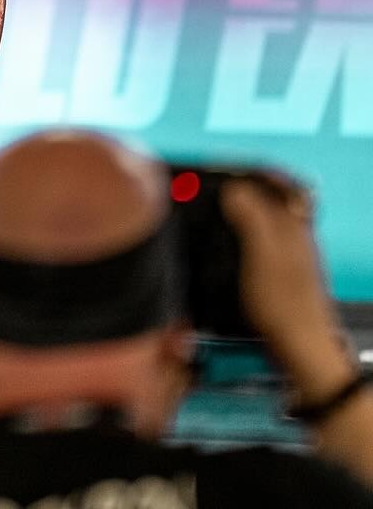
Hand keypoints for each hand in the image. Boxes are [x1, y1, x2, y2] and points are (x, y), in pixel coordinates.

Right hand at [222, 175, 347, 382]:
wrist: (299, 348)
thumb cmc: (287, 306)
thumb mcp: (261, 253)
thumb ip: (250, 215)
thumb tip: (234, 189)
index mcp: (293, 223)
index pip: (281, 181)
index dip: (254, 171)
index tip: (228, 169)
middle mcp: (294, 235)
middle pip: (272, 199)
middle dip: (244, 189)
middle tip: (218, 186)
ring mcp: (288, 255)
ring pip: (264, 221)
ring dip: (241, 212)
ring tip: (219, 210)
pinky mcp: (279, 273)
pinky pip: (259, 242)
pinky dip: (242, 236)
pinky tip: (229, 247)